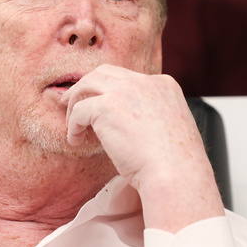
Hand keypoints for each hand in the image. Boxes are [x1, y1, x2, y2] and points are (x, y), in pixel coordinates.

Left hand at [65, 64, 224, 231]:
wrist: (175, 174)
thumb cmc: (174, 163)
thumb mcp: (168, 127)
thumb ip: (149, 115)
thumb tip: (123, 122)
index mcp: (163, 85)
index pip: (128, 78)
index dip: (109, 91)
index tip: (99, 104)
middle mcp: (145, 82)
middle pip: (104, 73)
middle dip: (85, 86)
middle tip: (71, 103)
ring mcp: (125, 91)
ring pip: (87, 84)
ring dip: (75, 103)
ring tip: (71, 124)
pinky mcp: (107, 107)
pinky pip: (79, 111)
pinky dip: (72, 125)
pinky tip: (75, 140)